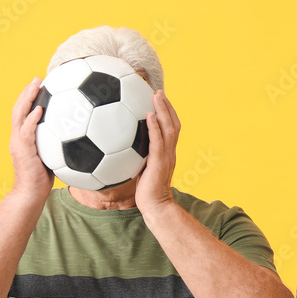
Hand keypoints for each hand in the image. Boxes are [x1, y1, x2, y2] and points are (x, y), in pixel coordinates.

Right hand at [9, 77, 52, 204]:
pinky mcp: (22, 150)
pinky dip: (32, 119)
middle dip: (28, 92)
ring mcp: (18, 143)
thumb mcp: (54, 159)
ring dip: (27, 98)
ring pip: (19, 115)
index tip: (41, 86)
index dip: (31, 98)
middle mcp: (18, 137)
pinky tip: (40, 109)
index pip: (25, 113)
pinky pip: (26, 131)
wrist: (31, 194)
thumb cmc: (44, 179)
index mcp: (24, 138)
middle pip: (19, 109)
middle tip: (38, 78)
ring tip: (36, 85)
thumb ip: (61, 146)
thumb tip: (83, 139)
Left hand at [136, 90, 180, 215]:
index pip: (171, 129)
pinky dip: (155, 126)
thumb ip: (138, 157)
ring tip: (157, 96)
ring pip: (169, 128)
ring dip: (163, 110)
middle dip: (167, 106)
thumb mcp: (142, 169)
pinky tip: (149, 115)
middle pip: (174, 124)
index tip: (159, 100)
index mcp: (167, 153)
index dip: (167, 114)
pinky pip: (158, 140)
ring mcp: (166, 156)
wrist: (155, 206)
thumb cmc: (146, 192)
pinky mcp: (159, 161)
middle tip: (158, 92)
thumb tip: (122, 147)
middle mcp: (170, 151)